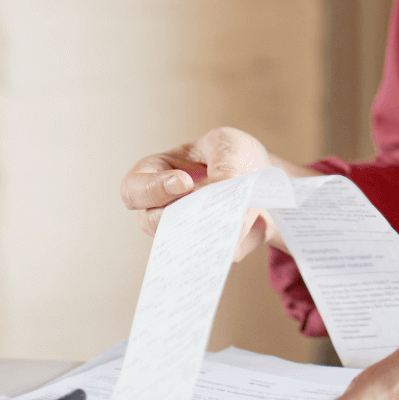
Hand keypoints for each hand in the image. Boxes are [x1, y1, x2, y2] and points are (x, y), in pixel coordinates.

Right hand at [120, 126, 282, 259]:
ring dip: (212, 230)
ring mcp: (185, 231)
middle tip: (211, 206)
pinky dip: (236, 241)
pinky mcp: (211, 249)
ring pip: (184, 243)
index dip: (152, 189)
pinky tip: (254, 225)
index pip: (133, 188)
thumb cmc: (234, 155)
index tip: (184, 183)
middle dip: (180, 215)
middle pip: (150, 223)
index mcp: (156, 173)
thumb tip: (222, 191)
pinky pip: (216, 254)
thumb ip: (224, 163)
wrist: (265, 181)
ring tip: (240, 215)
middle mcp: (163, 207)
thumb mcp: (229, 145)